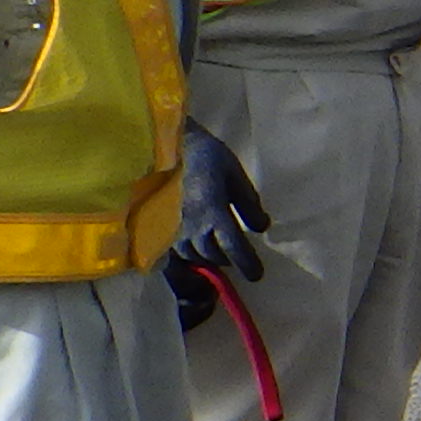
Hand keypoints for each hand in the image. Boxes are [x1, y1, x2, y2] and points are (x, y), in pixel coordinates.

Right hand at [172, 126, 266, 281]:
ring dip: (209, 256)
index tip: (257, 275)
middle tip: (238, 255)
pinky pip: (176, 249)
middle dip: (229, 259)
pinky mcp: (158, 226)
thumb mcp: (235, 175)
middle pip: (214, 256)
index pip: (234, 248)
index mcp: (214, 212)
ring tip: (218, 250)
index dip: (247, 264)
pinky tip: (195, 244)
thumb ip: (249, 204)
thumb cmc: (204, 156)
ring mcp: (171, 228)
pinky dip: (190, 251)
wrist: (163, 144)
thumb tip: (262, 227)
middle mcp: (191, 226)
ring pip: (194, 255)